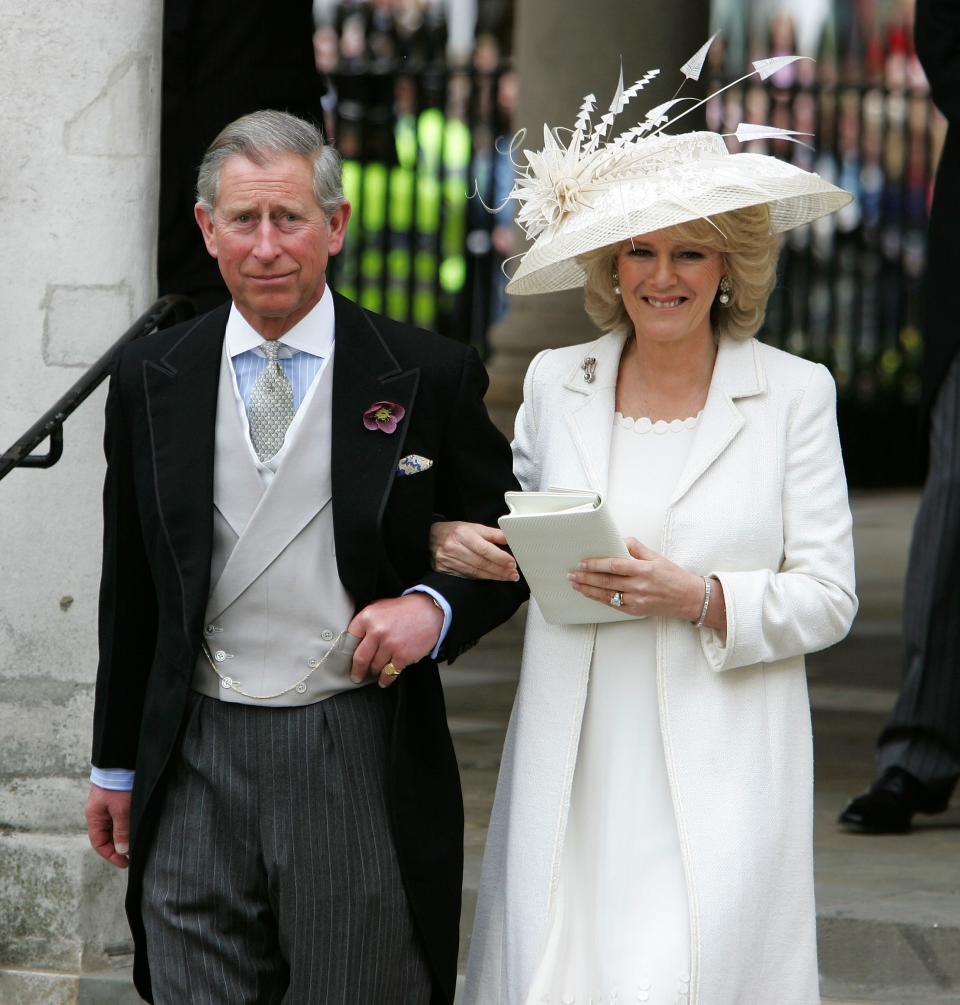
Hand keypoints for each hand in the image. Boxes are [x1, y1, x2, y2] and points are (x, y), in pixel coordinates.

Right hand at [86, 785, 131, 868]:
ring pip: (117, 828)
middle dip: (120, 847)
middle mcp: (100, 814)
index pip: (99, 843)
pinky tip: (139, 828)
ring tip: (138, 844)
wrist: (121, 760)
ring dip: (126, 836)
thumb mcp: (121, 810)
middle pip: (108, 837)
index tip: (126, 862)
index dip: (111, 855)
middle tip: (135, 855)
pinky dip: (129, 826)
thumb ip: (121, 830)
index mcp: (95, 817)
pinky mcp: (120, 800)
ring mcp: (109, 807)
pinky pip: (122, 818)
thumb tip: (123, 851)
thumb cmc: (118, 785)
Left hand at [347, 593, 444, 687]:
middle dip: (357, 671)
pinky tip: (384, 681)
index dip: (346, 651)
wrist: (430, 611)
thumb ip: (366, 621)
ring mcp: (390, 645)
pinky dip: (385, 679)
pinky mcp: (403, 656)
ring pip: (375, 666)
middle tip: (356, 676)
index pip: (349, 639)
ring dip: (374, 672)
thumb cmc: (404, 609)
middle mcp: (377, 631)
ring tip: (374, 673)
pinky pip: (389, 673)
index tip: (345, 660)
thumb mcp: (380, 607)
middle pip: (360, 658)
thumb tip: (353, 639)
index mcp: (368, 616)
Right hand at [429, 521, 518, 580]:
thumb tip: (510, 538)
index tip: (512, 563)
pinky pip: (467, 577)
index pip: (484, 549)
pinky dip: (481, 578)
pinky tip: (491, 578)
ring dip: (493, 576)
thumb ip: (492, 534)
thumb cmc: (455, 532)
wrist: (430, 538)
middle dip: (500, 570)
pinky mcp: (445, 571)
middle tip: (513, 574)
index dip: (500, 557)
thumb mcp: (473, 527)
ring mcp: (448, 561)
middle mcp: (454, 548)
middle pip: (481, 563)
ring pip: (475, 572)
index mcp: (462, 534)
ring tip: (506, 577)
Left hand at [568, 537, 706, 620]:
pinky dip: (599, 599)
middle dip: (586, 578)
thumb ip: (636, 547)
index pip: (614, 566)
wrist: (689, 599)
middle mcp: (639, 586)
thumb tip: (617, 540)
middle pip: (606, 581)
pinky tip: (589, 594)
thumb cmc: (673, 576)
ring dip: (588, 590)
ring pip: (606, 595)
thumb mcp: (656, 556)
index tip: (582, 563)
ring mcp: (636, 601)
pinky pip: (613, 605)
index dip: (596, 564)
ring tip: (575, 584)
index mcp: (644, 570)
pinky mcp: (635, 611)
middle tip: (572, 574)